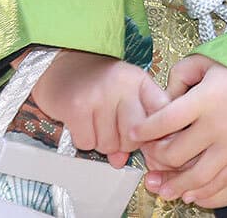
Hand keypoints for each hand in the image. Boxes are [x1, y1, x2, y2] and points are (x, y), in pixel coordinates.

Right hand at [25, 48, 169, 164]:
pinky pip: (87, 143)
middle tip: (114, 132)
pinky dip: (84, 140)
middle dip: (124, 144)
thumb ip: (133, 126)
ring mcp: (99, 95)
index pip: (162, 112)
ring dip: (101, 143)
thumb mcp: (126, 94)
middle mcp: (122, 85)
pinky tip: (82, 124)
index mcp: (140, 81)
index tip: (147, 138)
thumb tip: (120, 162)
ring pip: (109, 144)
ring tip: (96, 124)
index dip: (156, 133)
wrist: (64, 65)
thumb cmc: (100, 82)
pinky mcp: (76, 106)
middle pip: (134, 137)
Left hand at [132, 55, 226, 207]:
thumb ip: (180, 75)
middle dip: (157, 157)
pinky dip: (201, 192)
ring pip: (195, 176)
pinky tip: (189, 193)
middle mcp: (217, 126)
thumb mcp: (208, 60)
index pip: (164, 121)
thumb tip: (165, 99)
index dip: (143, 130)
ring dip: (174, 185)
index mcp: (205, 99)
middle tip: (149, 157)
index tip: (133, 133)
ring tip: (161, 189)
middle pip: (175, 153)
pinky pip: (219, 182)